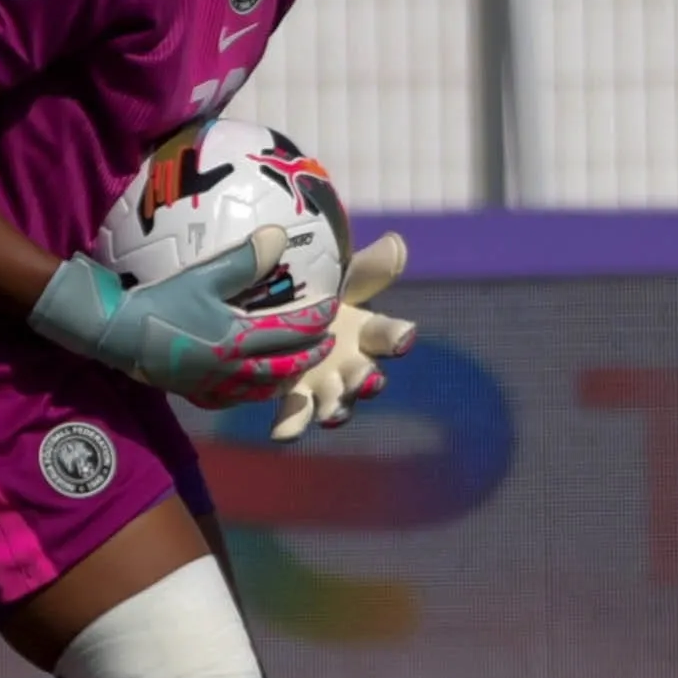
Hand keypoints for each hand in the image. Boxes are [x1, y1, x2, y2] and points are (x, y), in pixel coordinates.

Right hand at [29, 234, 340, 407]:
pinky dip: (248, 394)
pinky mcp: (193, 392)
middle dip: (311, 356)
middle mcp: (232, 368)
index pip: (293, 333)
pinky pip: (229, 400)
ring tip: (296, 369)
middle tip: (328, 344)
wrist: (116, 334)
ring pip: (262, 389)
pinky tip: (246, 387)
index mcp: (239, 339)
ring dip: (285, 379)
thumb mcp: (203, 276)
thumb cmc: (159, 302)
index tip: (332, 308)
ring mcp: (213, 384)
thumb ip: (243, 261)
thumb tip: (277, 237)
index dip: (317, 321)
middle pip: (285, 367)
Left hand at [268, 233, 418, 442]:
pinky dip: (291, 425)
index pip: (389, 334)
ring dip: (336, 407)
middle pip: (366, 376)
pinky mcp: (296, 399)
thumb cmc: (318, 290)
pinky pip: (296, 416)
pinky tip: (280, 433)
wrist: (273, 309)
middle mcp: (354, 364)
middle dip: (366, 380)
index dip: (398, 336)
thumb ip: (364, 267)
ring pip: (338, 402)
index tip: (404, 336)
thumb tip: (396, 244)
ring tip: (328, 412)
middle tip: (365, 380)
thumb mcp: (339, 275)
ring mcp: (326, 385)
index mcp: (367, 331)